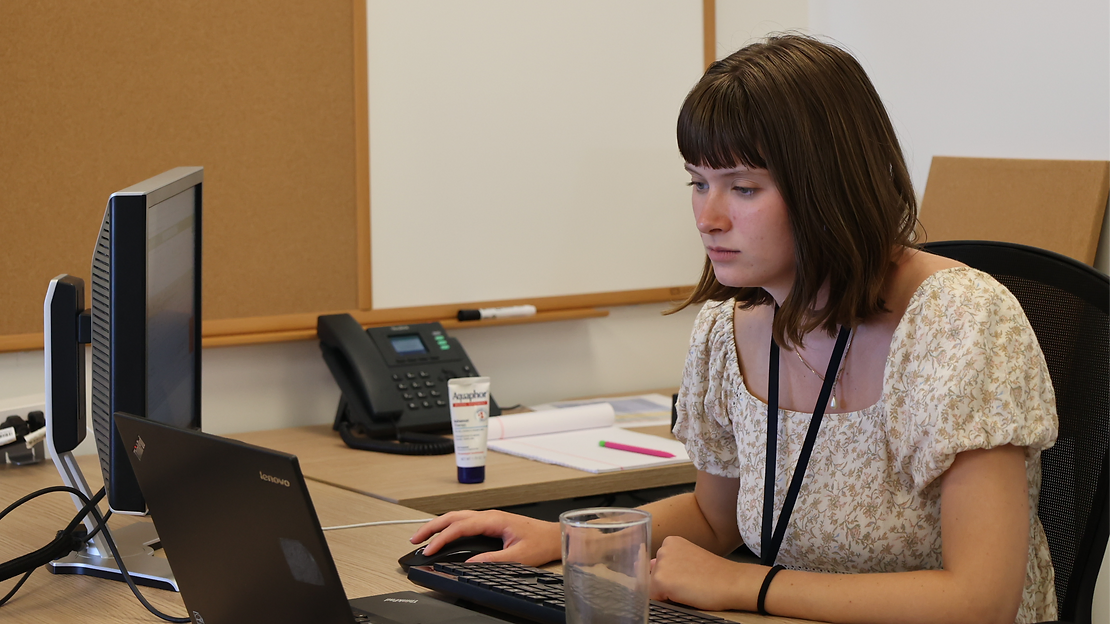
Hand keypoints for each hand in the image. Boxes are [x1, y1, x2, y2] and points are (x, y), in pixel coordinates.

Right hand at [409, 510, 561, 566]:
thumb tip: (470, 563)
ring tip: (422, 537)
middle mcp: (489, 515)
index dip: (441, 539)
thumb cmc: (541, 542)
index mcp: (494, 519)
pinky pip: (463, 521)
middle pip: (453, 517)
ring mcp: (488, 517)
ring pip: (456, 517)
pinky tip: (442, 534)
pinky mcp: (490, 522)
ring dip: (438, 526)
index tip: (429, 550)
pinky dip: (448, 527)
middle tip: (414, 540)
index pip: (460, 527)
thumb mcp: (518, 556)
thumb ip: (493, 560)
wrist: (554, 536)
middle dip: (431, 527)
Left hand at [649, 536, 758, 611]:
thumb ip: (669, 560)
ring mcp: (660, 564)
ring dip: (667, 591)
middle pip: (653, 574)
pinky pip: (654, 597)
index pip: (658, 564)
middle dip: (667, 582)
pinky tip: (685, 593)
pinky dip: (667, 600)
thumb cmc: (715, 574)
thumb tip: (650, 565)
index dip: (673, 575)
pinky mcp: (660, 580)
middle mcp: (662, 549)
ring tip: (689, 586)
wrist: (731, 582)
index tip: (688, 575)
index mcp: (671, 541)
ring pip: (653, 586)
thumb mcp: (690, 558)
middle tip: (690, 581)